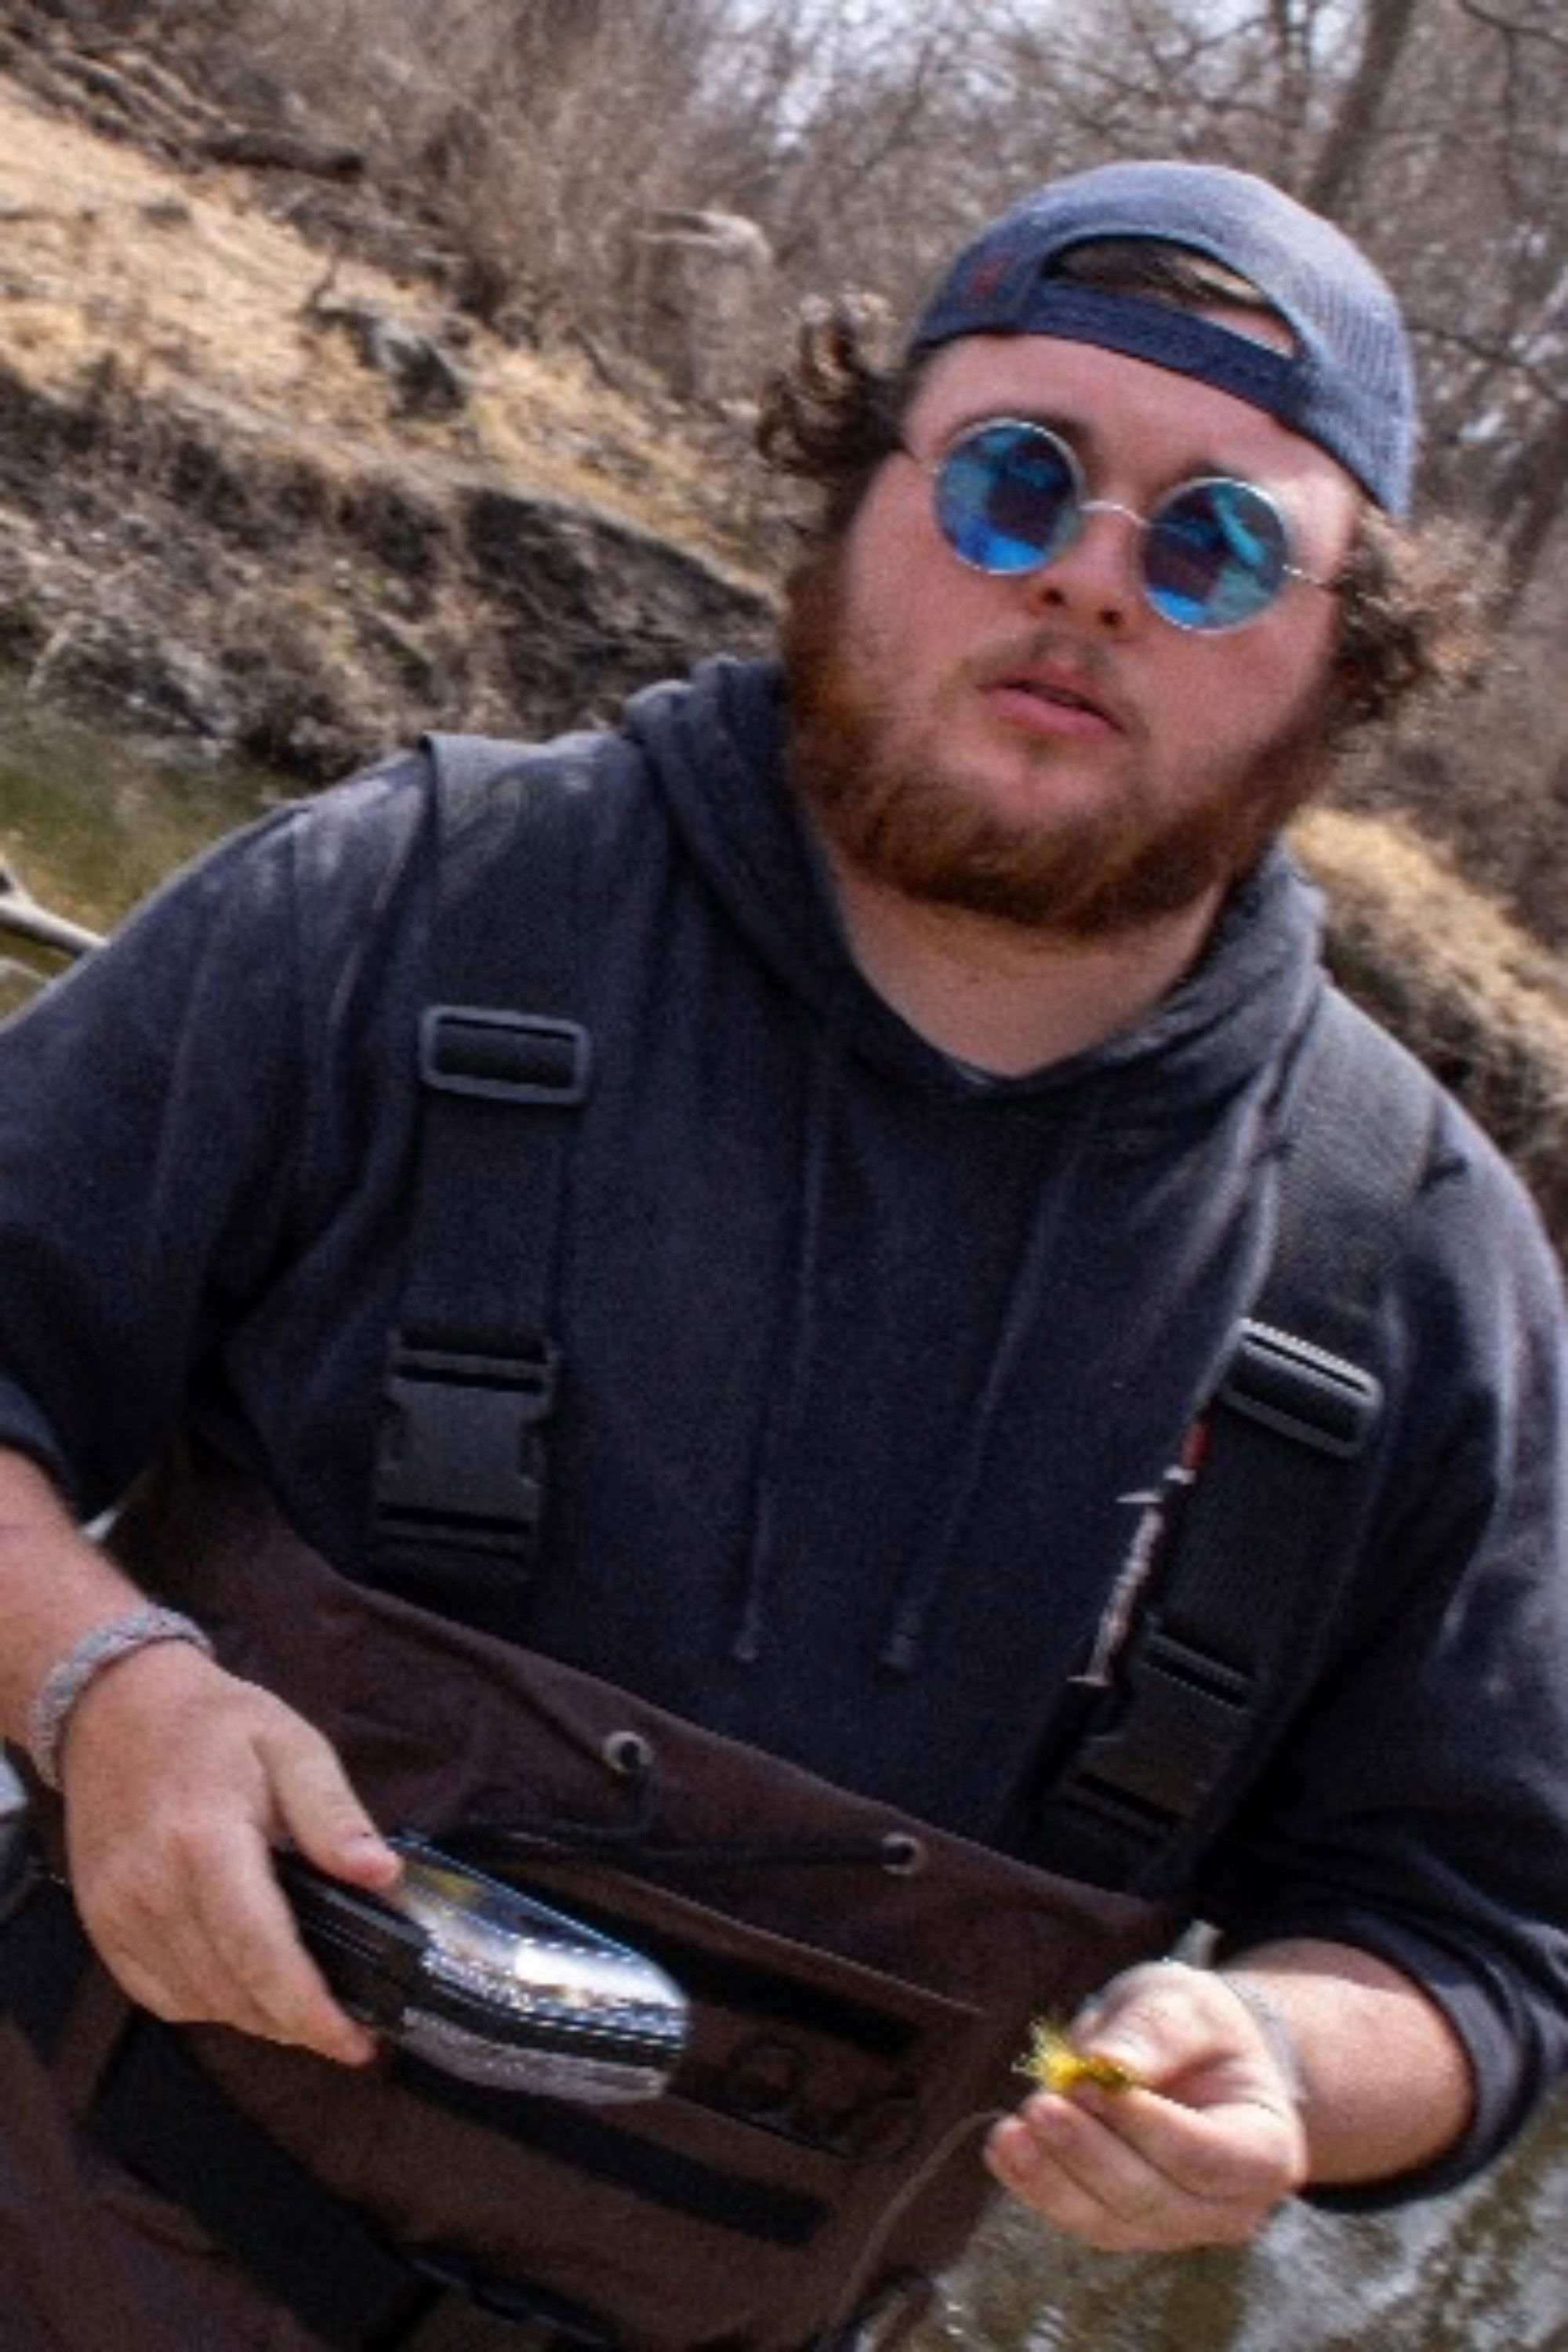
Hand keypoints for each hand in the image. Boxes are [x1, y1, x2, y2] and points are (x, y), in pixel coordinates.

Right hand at [58, 1635, 401, 2065]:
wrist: (116, 1710)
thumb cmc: (214, 1725)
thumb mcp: (291, 1744)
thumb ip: (334, 1813)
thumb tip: (381, 1874)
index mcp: (206, 1840)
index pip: (261, 1952)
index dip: (310, 2010)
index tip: (356, 2043)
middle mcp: (153, 1887)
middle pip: (232, 1990)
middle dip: (295, 2022)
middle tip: (346, 2027)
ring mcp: (119, 1913)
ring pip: (198, 2002)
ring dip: (256, 2017)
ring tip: (303, 2005)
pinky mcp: (102, 1927)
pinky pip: (161, 1995)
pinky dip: (209, 2003)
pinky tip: (245, 1986)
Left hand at [986, 1961, 1309, 2249]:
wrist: (1191, 2056)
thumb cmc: (1199, 2027)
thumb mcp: (1187, 2003)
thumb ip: (1155, 2031)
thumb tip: (1103, 2064)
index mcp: (1267, 2150)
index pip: (1208, 2157)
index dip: (1149, 2128)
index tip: (1092, 2085)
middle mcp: (1229, 2208)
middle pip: (1156, 2198)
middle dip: (1092, 2154)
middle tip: (1041, 2105)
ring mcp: (1177, 2227)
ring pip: (1112, 2221)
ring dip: (1055, 2179)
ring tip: (1010, 2131)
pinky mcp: (1127, 2226)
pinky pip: (1081, 2219)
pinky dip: (1039, 2187)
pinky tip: (1004, 2149)